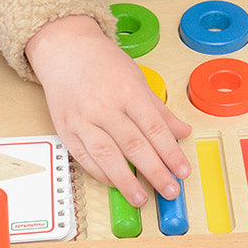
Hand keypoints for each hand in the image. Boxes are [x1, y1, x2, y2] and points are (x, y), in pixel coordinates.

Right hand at [26, 15, 191, 205]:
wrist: (65, 50)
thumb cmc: (102, 61)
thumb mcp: (137, 78)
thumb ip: (159, 109)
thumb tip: (182, 131)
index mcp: (127, 91)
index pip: (154, 129)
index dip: (171, 153)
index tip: (183, 171)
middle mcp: (105, 107)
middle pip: (134, 146)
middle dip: (155, 172)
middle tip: (170, 190)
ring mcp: (83, 120)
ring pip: (108, 157)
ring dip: (127, 182)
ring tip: (142, 198)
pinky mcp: (67, 130)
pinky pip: (85, 158)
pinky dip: (102, 174)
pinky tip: (116, 183)